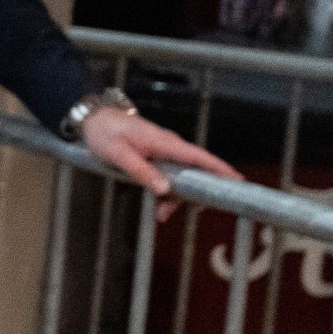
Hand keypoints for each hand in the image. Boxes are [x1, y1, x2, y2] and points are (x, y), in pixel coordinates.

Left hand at [79, 107, 239, 220]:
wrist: (93, 119)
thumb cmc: (105, 132)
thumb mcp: (119, 155)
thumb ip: (142, 172)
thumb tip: (164, 189)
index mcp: (165, 143)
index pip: (199, 157)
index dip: (220, 169)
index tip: (238, 180)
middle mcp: (169, 146)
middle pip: (195, 171)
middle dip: (199, 192)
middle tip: (200, 209)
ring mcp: (164, 152)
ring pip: (181, 177)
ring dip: (176, 197)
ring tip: (161, 215)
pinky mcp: (156, 157)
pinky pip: (169, 176)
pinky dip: (166, 192)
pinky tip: (158, 207)